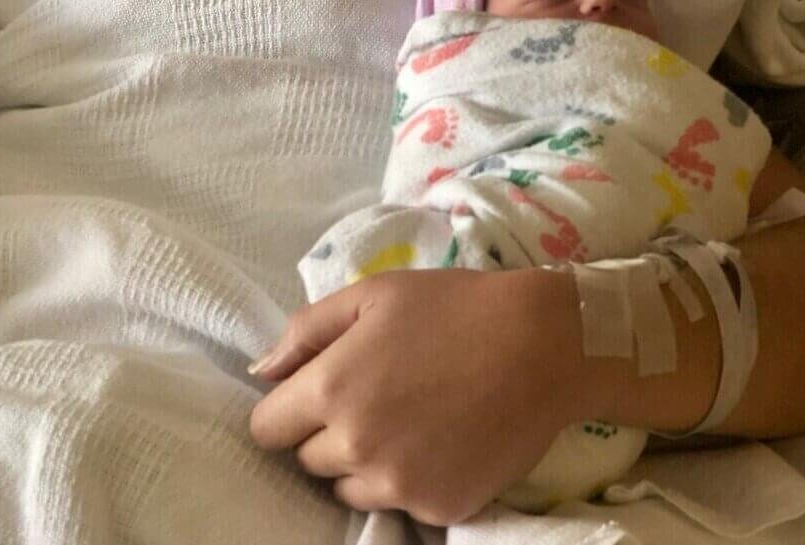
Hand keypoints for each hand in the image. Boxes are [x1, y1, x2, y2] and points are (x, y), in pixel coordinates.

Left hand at [248, 267, 591, 525]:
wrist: (544, 346)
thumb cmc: (452, 308)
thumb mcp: (370, 295)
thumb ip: (304, 333)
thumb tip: (260, 372)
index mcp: (329, 390)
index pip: (265, 429)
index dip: (284, 410)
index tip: (313, 393)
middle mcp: (355, 446)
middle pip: (306, 460)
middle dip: (326, 432)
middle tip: (373, 397)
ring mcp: (398, 485)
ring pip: (348, 490)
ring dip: (363, 463)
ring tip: (406, 420)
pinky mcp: (439, 508)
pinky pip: (400, 503)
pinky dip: (410, 479)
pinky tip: (440, 440)